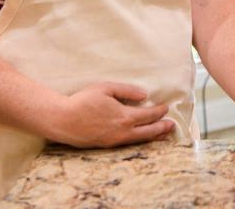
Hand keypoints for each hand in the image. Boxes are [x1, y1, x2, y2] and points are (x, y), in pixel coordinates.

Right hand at [48, 81, 174, 147]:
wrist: (62, 120)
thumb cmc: (83, 101)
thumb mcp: (106, 88)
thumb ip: (127, 91)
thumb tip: (144, 95)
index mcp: (124, 116)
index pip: (148, 115)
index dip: (159, 112)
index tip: (167, 107)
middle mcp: (122, 131)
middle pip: (148, 131)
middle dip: (162, 128)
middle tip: (172, 126)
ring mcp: (114, 140)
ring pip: (139, 140)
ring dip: (153, 137)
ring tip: (163, 136)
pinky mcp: (106, 145)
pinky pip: (128, 144)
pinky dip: (139, 141)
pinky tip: (141, 139)